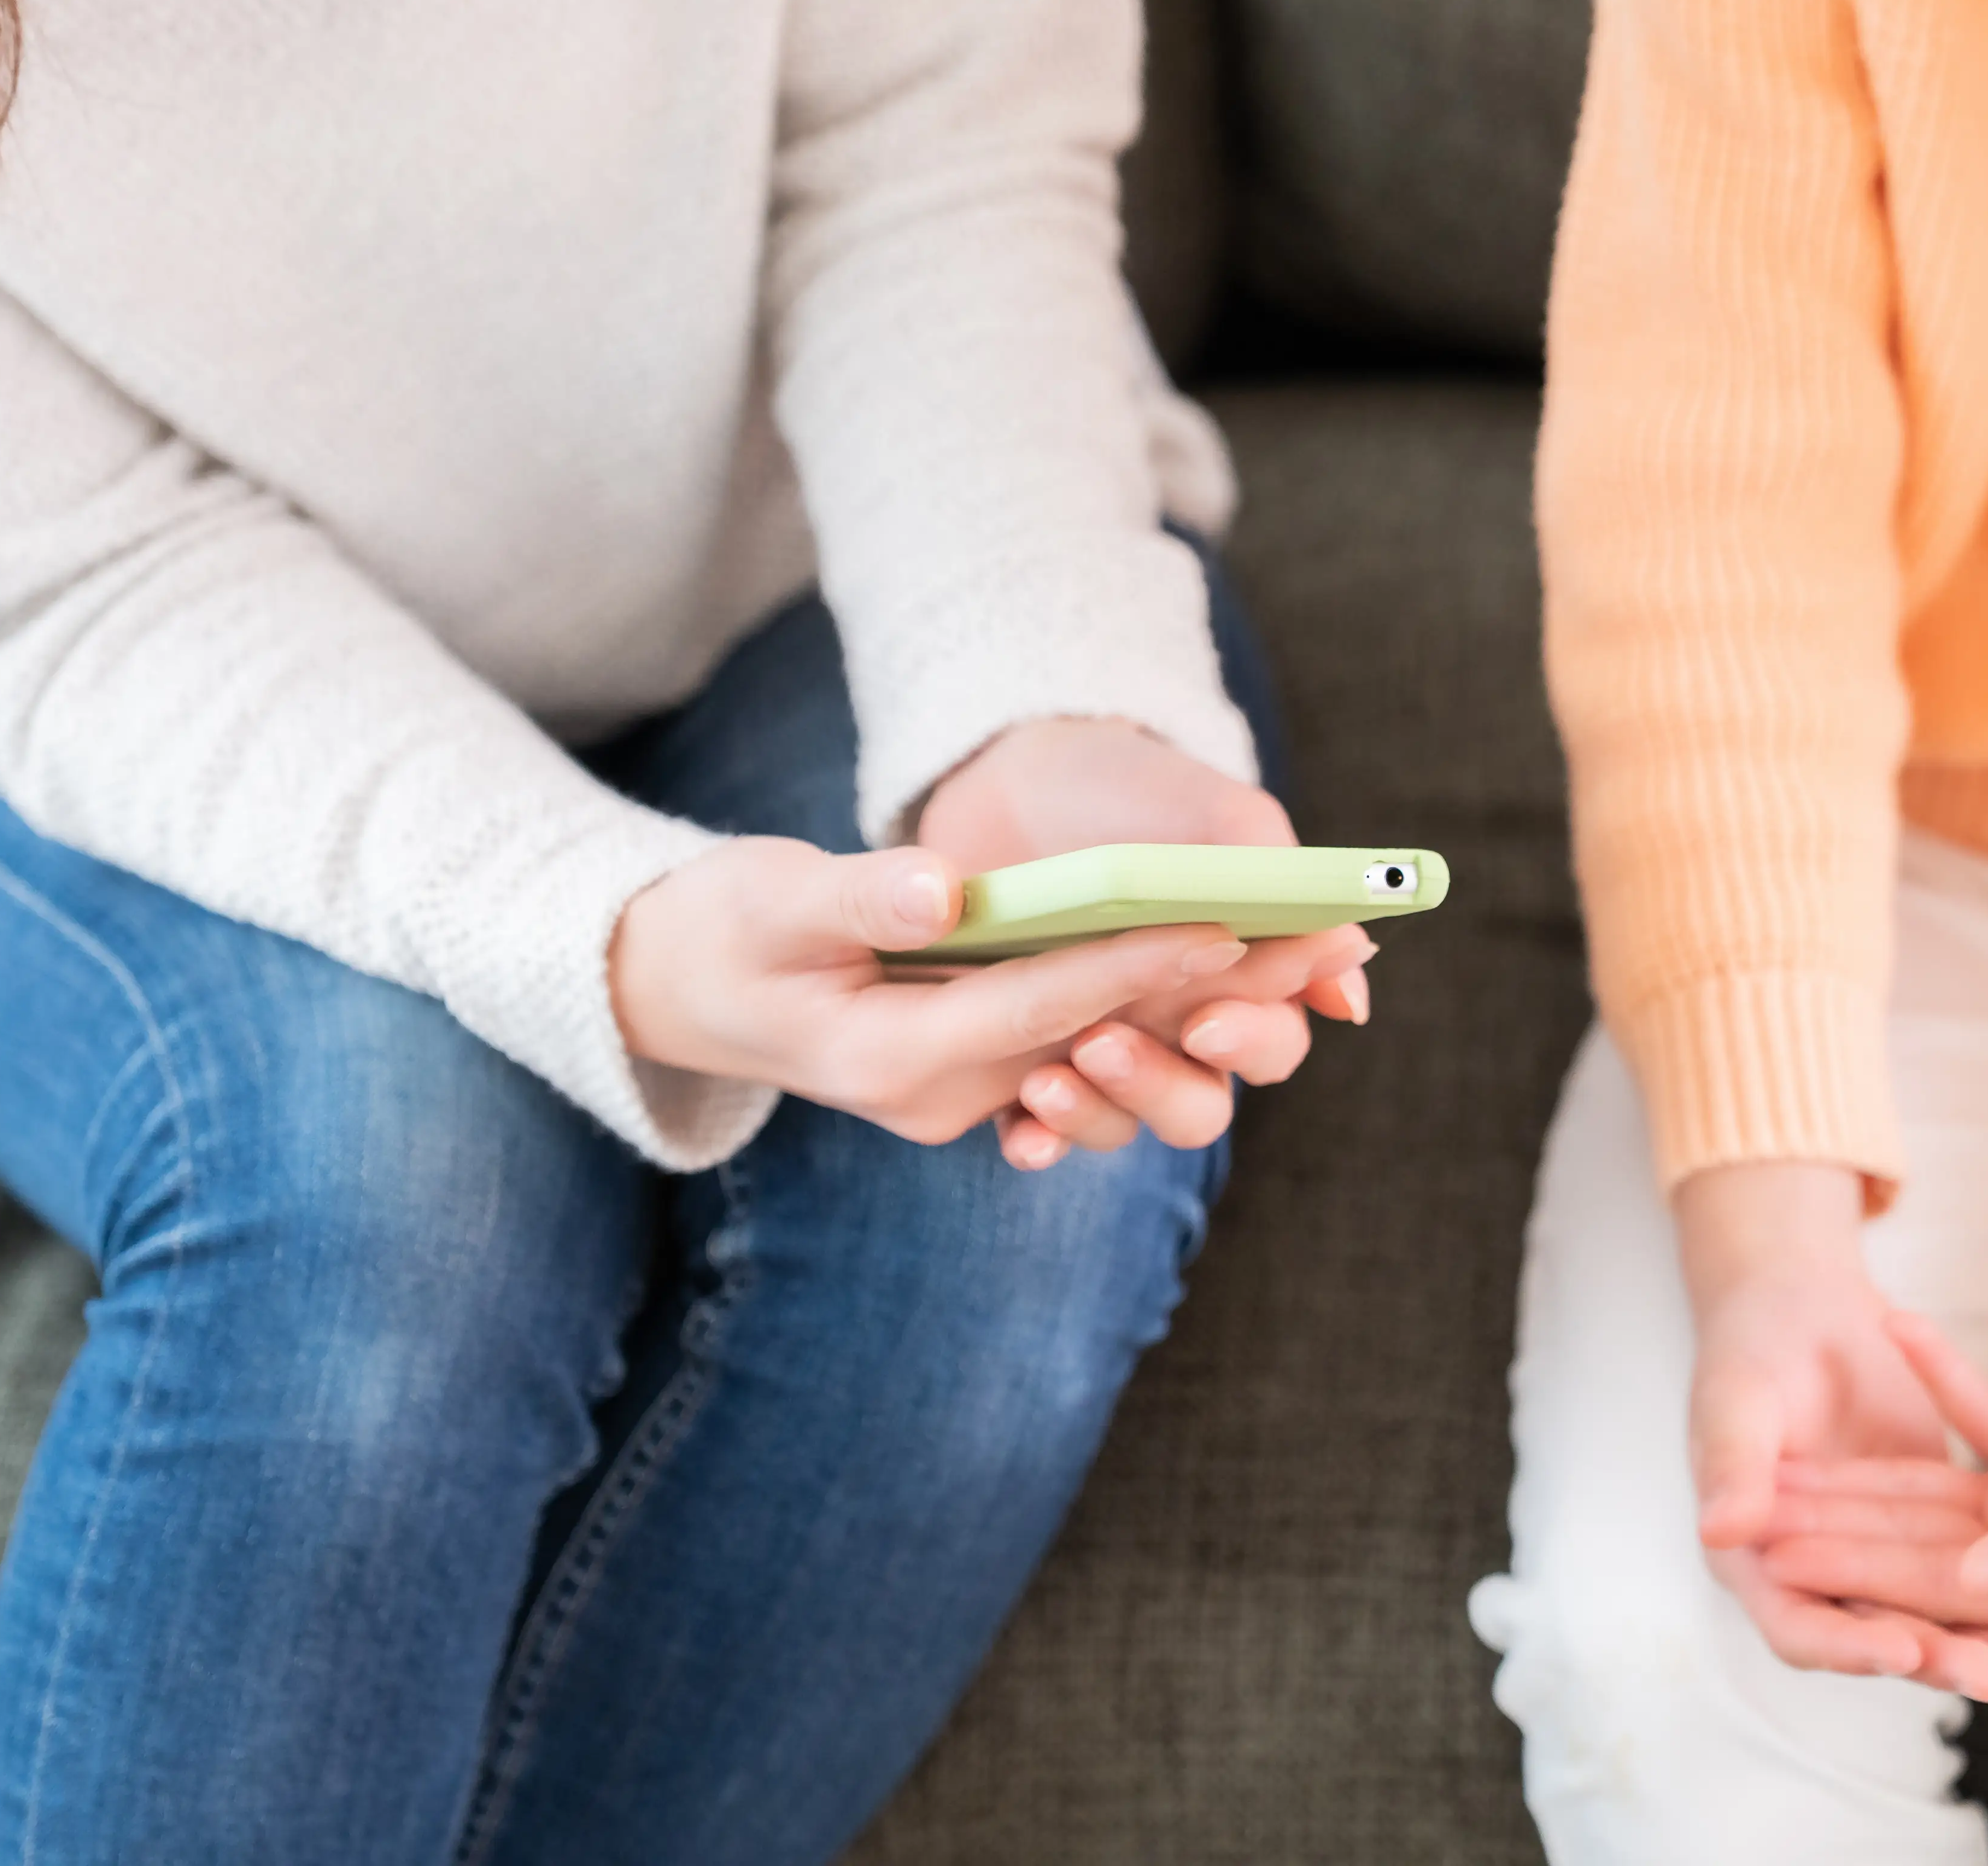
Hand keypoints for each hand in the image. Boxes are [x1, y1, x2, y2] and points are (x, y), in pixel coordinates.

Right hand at [608, 837, 1251, 1142]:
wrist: (683, 987)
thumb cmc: (723, 928)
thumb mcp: (773, 896)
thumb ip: (858, 897)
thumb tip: (943, 891)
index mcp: (890, 1059)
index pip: (1037, 1009)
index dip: (1130, 967)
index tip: (1218, 927)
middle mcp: (938, 1097)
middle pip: (1091, 1044)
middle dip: (1196, 998)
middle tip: (1303, 949)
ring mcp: (960, 1096)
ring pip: (1097, 1055)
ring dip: (1189, 1010)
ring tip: (1288, 957)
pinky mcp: (976, 1075)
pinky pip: (1074, 1050)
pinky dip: (1142, 1010)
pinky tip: (1218, 976)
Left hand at [917, 718, 1374, 1168]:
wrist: (1011, 777)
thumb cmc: (1132, 792)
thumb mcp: (1214, 817)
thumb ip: (1285, 887)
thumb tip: (1350, 995)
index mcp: (1236, 979)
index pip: (1272, 1040)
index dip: (1251, 1040)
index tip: (1209, 1021)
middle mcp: (1174, 1032)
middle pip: (1199, 1105)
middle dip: (1162, 1086)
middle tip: (1107, 1042)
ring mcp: (1100, 1052)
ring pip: (1123, 1126)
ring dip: (1097, 1113)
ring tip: (1046, 1074)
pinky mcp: (1021, 1065)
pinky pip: (1039, 1134)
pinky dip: (1036, 1141)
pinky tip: (1021, 1129)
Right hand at [1675, 1163, 1987, 1701]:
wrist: (1800, 1302)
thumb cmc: (1751, 1347)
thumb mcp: (1736, 1400)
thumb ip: (1732, 1467)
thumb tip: (1721, 1533)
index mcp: (1753, 1560)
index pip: (1799, 1625)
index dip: (1848, 1643)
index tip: (1904, 1650)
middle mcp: (1815, 1577)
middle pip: (1879, 1636)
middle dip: (1940, 1660)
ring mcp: (1877, 1557)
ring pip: (1935, 1615)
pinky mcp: (1929, 1530)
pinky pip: (1974, 1567)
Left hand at [1766, 1264, 1987, 1649]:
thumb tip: (1973, 1584)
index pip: (1942, 1589)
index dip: (1857, 1569)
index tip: (1780, 1550)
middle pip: (1918, 1543)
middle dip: (1834, 1526)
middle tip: (1750, 1503)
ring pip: (1928, 1489)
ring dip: (1859, 1469)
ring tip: (1781, 1447)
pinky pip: (1974, 1411)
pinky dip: (1938, 1371)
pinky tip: (1891, 1324)